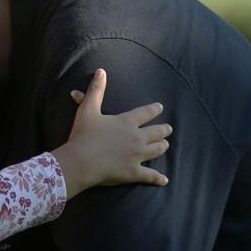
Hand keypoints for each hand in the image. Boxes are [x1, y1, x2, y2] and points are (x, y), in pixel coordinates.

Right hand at [51, 69, 172, 197]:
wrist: (81, 160)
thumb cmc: (83, 134)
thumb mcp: (88, 109)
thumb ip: (96, 90)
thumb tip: (101, 71)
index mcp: (127, 121)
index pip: (146, 113)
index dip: (154, 110)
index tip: (160, 108)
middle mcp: (137, 138)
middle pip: (157, 132)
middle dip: (164, 130)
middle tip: (168, 129)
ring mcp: (137, 156)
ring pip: (157, 150)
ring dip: (162, 147)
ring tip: (165, 145)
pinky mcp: (134, 173)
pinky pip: (150, 176)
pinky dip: (158, 178)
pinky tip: (164, 180)